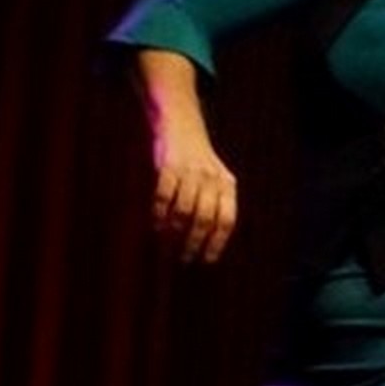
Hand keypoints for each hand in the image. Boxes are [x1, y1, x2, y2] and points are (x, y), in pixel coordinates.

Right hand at [150, 130, 237, 263]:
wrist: (182, 125)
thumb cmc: (199, 161)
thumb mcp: (217, 178)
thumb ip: (217, 203)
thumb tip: (210, 239)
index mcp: (228, 184)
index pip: (227, 220)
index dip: (217, 242)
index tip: (207, 260)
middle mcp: (212, 179)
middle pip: (205, 219)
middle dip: (195, 242)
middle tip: (185, 257)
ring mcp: (190, 172)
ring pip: (184, 210)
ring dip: (175, 230)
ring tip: (168, 242)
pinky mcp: (168, 167)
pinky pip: (164, 196)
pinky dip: (159, 214)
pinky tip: (156, 225)